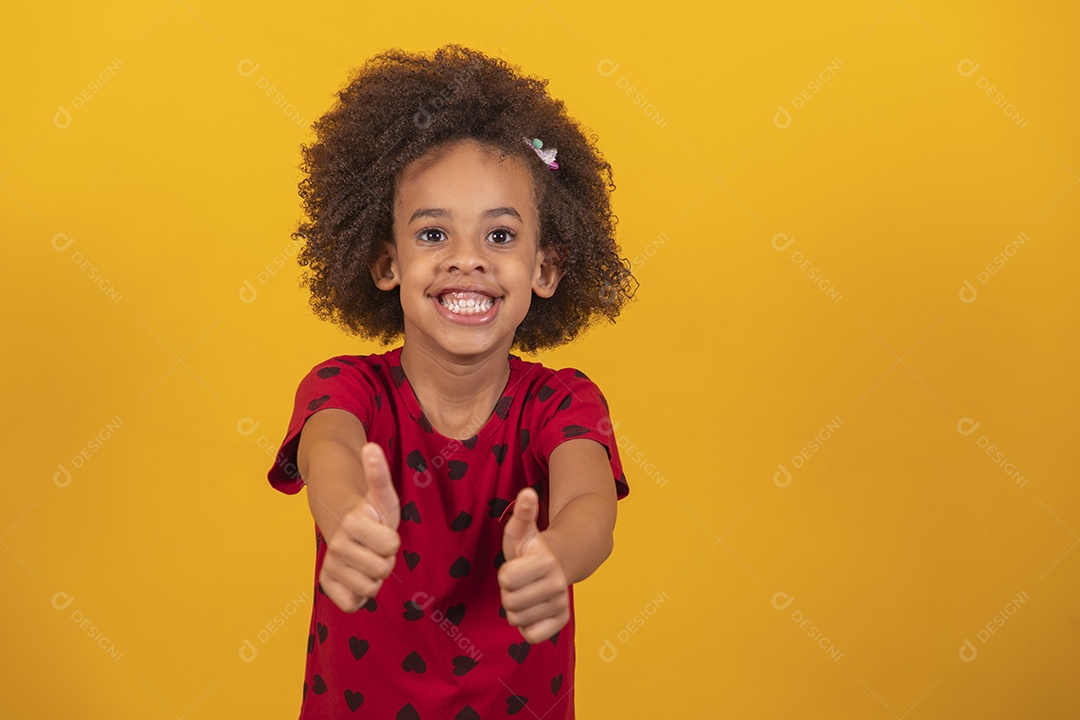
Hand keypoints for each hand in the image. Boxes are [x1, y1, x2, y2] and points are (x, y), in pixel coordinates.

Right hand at [319, 442, 400, 612]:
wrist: (347, 531)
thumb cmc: (372, 513)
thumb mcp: (381, 495)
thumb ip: (378, 473)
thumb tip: (371, 445)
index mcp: (353, 521)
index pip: (392, 545)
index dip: (392, 540)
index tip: (380, 528)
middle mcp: (337, 544)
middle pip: (384, 569)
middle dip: (386, 560)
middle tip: (375, 547)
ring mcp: (330, 565)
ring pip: (371, 588)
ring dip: (375, 577)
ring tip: (367, 559)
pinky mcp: (327, 586)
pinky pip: (355, 604)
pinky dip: (360, 595)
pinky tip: (356, 577)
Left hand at [498, 487, 569, 642]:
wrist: (558, 564)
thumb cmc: (532, 548)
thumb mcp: (522, 530)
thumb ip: (524, 513)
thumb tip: (527, 492)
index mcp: (546, 561)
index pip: (506, 579)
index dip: (505, 573)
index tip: (516, 566)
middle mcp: (558, 584)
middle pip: (509, 602)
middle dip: (508, 592)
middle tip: (520, 581)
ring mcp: (561, 605)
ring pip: (517, 620)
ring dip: (516, 608)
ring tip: (526, 593)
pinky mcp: (561, 622)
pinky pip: (531, 636)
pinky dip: (526, 626)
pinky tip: (532, 610)